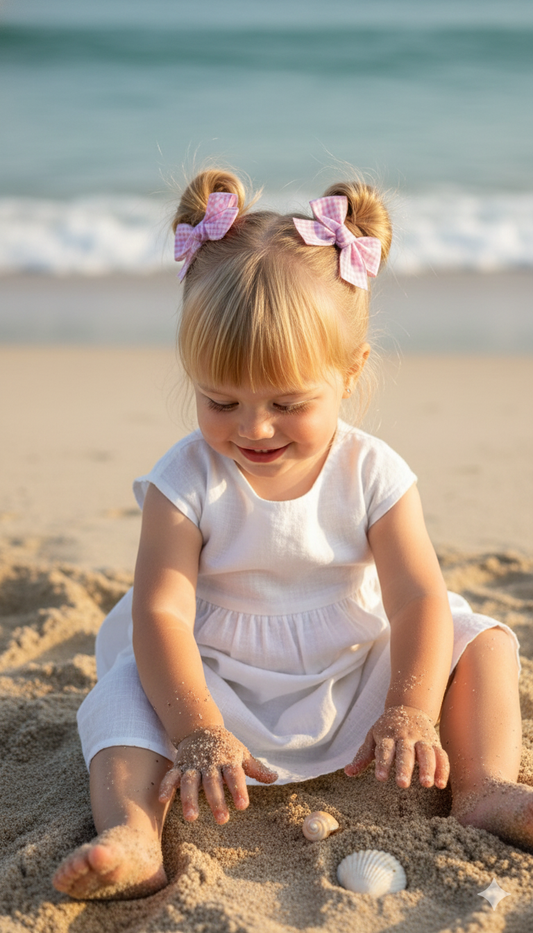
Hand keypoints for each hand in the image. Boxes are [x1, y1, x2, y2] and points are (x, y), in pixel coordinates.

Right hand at [159, 725, 277, 823]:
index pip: (235, 775)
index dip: (238, 789)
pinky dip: (166, 786)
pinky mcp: (179, 767)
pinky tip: (163, 800)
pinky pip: (171, 776)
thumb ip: (256, 768)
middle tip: (222, 820)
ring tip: (192, 817)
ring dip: (189, 798)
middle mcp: (210, 763)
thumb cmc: (225, 746)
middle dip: (217, 800)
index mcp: (228, 759)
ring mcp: (193, 765)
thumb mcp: (241, 753)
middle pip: (213, 782)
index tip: (242, 806)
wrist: (201, 727)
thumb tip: (275, 778)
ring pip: (190, 782)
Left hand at [344, 705, 449, 788]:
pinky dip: (443, 769)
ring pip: (426, 753)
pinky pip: (441, 755)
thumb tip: (348, 773)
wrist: (409, 708)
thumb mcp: (373, 737)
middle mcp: (405, 736)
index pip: (384, 750)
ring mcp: (422, 739)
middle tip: (402, 784)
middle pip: (405, 752)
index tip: (381, 778)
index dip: (383, 763)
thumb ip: (363, 756)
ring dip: (427, 768)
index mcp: (388, 735)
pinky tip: (442, 785)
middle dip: (404, 768)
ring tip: (426, 784)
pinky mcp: (435, 743)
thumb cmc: (387, 728)